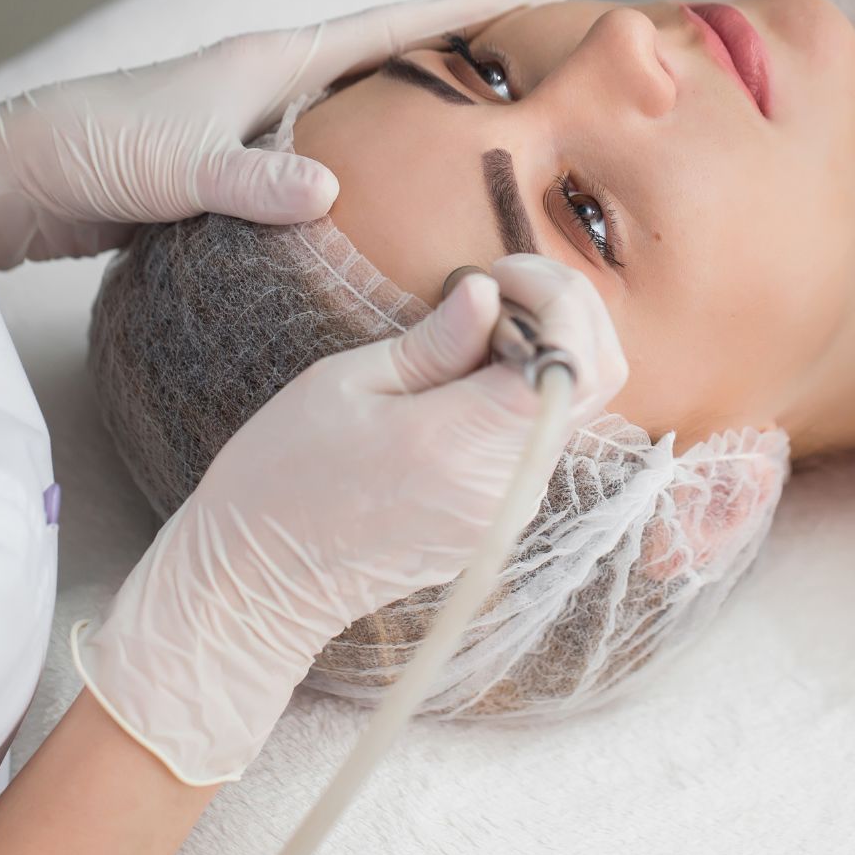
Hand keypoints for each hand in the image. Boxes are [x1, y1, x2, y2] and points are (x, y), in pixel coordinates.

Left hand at [0, 0, 558, 271]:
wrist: (22, 175)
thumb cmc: (96, 152)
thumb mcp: (179, 169)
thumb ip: (253, 182)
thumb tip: (328, 189)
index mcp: (269, 63)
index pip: (384, 29)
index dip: (455, 11)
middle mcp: (268, 81)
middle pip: (380, 58)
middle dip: (449, 54)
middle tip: (518, 59)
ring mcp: (251, 120)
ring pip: (351, 108)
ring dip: (405, 109)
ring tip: (469, 126)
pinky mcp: (232, 163)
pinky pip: (319, 154)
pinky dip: (361, 161)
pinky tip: (381, 193)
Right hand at [72, 256, 627, 784]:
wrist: (260, 582)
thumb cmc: (282, 477)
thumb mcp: (344, 385)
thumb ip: (433, 343)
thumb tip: (489, 292)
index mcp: (459, 443)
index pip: (569, 358)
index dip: (555, 295)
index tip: (501, 272)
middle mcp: (502, 486)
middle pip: (594, 382)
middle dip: (568, 313)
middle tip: (500, 288)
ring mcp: (508, 512)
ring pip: (572, 410)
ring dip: (549, 352)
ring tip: (475, 331)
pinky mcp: (500, 524)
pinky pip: (540, 443)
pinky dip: (527, 395)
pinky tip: (469, 380)